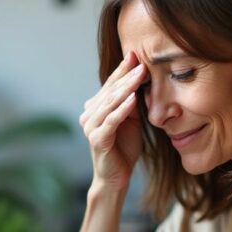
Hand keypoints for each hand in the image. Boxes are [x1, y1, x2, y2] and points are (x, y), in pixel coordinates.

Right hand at [79, 52, 147, 191]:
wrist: (116, 178)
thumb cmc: (124, 149)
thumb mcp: (130, 121)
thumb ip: (131, 103)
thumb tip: (140, 80)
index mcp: (95, 108)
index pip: (110, 84)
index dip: (123, 69)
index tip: (136, 54)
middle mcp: (89, 114)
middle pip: (110, 91)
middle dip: (127, 75)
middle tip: (142, 61)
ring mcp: (91, 127)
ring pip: (110, 103)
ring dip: (126, 88)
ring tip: (140, 75)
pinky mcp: (97, 139)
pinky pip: (112, 121)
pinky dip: (123, 109)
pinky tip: (134, 99)